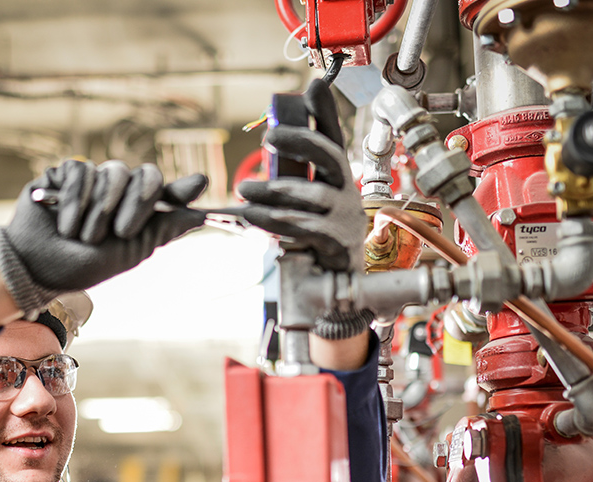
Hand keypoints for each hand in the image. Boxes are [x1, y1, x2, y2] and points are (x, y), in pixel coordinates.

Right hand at [0, 160, 207, 312]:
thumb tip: (200, 215)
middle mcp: (118, 192)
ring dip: (99, 210)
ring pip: (114, 172)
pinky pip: (82, 171)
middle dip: (137, 204)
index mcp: (137, 213)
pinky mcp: (66, 172)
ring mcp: (93, 179)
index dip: (183, 188)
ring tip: (82, 235)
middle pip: (146, 175)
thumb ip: (163, 230)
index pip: (166, 193)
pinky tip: (64, 222)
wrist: (37, 267)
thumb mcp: (129, 252)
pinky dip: (74, 201)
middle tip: (120, 232)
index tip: (201, 183)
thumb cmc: (82, 266)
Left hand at [237, 80, 366, 272]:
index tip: (312, 86)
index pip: (334, 136)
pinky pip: (305, 228)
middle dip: (299, 142)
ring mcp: (346, 218)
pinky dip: (276, 222)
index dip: (326, 111)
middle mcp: (348, 191)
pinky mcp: (337, 244)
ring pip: (311, 196)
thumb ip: (292, 170)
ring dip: (274, 192)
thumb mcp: (304, 199)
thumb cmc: (315, 236)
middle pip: (330, 156)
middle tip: (267, 138)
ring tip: (243, 192)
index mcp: (338, 176)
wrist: (335, 285)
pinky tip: (253, 218)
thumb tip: (272, 137)